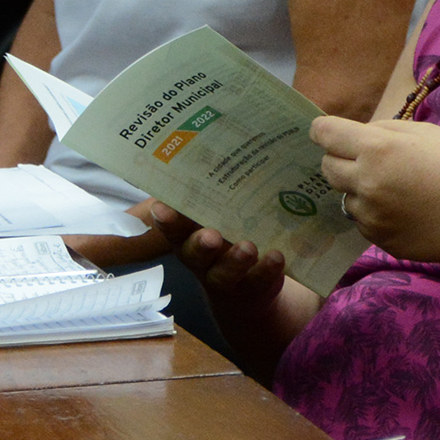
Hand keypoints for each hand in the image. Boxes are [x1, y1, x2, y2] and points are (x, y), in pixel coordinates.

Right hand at [135, 199, 285, 309]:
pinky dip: (267, 270)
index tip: (162, 210)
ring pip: (224, 272)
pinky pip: (257, 281)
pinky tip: (276, 257)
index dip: (166, 220)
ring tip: (248, 248)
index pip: (172, 227)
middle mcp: (202, 259)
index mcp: (188, 237)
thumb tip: (214, 151)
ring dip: (235, 260)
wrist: (247, 286)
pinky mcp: (251, 287)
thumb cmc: (227, 237)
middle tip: (212, 236)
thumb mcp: (216, 217)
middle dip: (201, 244)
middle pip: (194, 254)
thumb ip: (212, 195)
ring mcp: (225, 276)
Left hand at [312, 112, 439, 270]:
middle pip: (326, 168)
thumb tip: (359, 136)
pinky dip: (376, 214)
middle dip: (340, 159)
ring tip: (397, 189)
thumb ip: (386, 131)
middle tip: (368, 160)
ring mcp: (371, 217)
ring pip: (344, 197)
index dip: (324, 130)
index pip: (324, 134)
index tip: (330, 132)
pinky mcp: (381, 241)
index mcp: (378, 148)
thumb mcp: (428, 133)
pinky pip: (364, 222)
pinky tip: (406, 211)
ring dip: (360, 190)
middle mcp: (366, 183)